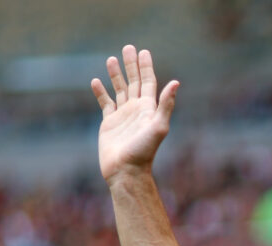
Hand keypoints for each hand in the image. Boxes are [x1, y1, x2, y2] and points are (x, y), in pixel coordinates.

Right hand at [90, 45, 178, 183]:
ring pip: (119, 90)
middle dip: (131, 65)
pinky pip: (105, 103)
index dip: (146, 67)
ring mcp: (123, 116)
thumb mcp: (158, 126)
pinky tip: (96, 81)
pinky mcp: (109, 123)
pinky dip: (100, 92)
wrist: (126, 171)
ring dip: (116, 75)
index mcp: (149, 109)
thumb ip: (166, 105)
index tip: (143, 51)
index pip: (148, 82)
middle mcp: (136, 110)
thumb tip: (176, 82)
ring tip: (111, 59)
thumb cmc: (144, 151)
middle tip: (128, 47)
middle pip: (134, 82)